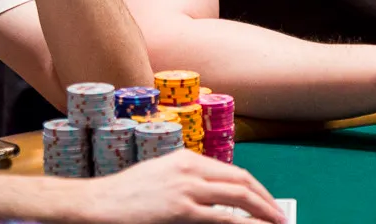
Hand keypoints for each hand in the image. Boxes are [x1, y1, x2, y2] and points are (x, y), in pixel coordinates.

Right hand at [86, 149, 284, 223]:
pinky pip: (220, 217)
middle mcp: (191, 168)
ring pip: (238, 196)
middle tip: (279, 216)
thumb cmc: (124, 194)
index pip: (234, 172)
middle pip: (243, 181)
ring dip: (262, 211)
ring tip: (275, 223)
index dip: (256, 189)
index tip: (268, 202)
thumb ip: (187, 182)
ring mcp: (186, 188)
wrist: (96, 202)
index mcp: (188, 158)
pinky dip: (242, 223)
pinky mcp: (179, 209)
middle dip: (266, 200)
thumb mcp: (160, 176)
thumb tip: (214, 197)